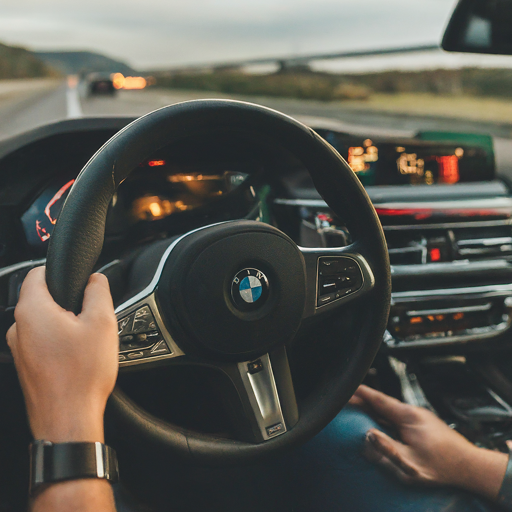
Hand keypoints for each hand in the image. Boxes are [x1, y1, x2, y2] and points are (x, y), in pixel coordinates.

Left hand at [6, 266, 118, 442]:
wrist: (68, 420)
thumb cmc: (82, 376)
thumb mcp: (102, 323)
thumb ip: (98, 291)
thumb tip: (96, 279)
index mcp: (32, 311)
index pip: (37, 273)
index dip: (60, 271)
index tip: (78, 280)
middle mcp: (19, 328)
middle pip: (42, 298)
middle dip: (68, 302)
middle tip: (91, 317)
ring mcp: (19, 350)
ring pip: (44, 322)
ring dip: (65, 324)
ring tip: (87, 342)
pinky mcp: (26, 366)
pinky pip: (43, 342)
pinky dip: (60, 343)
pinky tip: (79, 358)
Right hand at [350, 385, 507, 500]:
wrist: (470, 467)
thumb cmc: (442, 467)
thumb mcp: (410, 463)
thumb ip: (386, 449)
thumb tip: (367, 435)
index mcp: (408, 416)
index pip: (379, 399)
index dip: (361, 392)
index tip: (346, 385)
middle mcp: (413, 412)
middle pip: (382, 403)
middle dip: (364, 400)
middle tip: (345, 399)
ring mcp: (418, 417)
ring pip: (390, 410)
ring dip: (374, 409)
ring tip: (358, 409)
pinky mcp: (422, 424)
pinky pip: (397, 417)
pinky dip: (384, 416)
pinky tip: (379, 423)